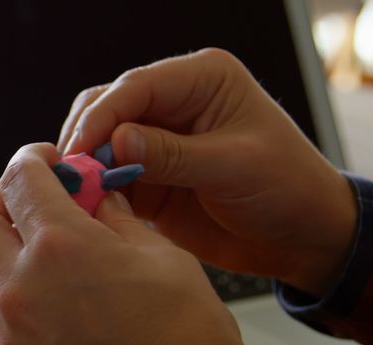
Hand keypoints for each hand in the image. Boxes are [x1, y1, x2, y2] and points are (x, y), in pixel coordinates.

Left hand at [0, 143, 254, 344]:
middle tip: (29, 197)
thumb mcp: (162, 257)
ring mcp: (12, 329)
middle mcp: (20, 285)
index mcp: (60, 246)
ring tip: (33, 244)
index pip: (19, 179)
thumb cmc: (187, 339)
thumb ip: (116, 220)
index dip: (32, 159)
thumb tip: (96, 200)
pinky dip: (4, 286)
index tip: (47, 160)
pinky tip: (41, 289)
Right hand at [59, 48, 355, 296]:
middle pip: (106, 108)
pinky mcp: (148, 176)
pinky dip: (93, 191)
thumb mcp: (233, 167)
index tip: (78, 153)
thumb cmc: (287, 189)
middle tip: (71, 178)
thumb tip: (116, 141)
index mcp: (202, 80)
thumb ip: (172, 154)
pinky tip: (85, 208)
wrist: (302, 236)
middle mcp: (174, 103)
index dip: (100, 119)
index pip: (135, 87)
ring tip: (74, 195)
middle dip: (85, 140)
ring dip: (84, 167)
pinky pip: (106, 177)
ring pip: (98, 142)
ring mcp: (157, 140)